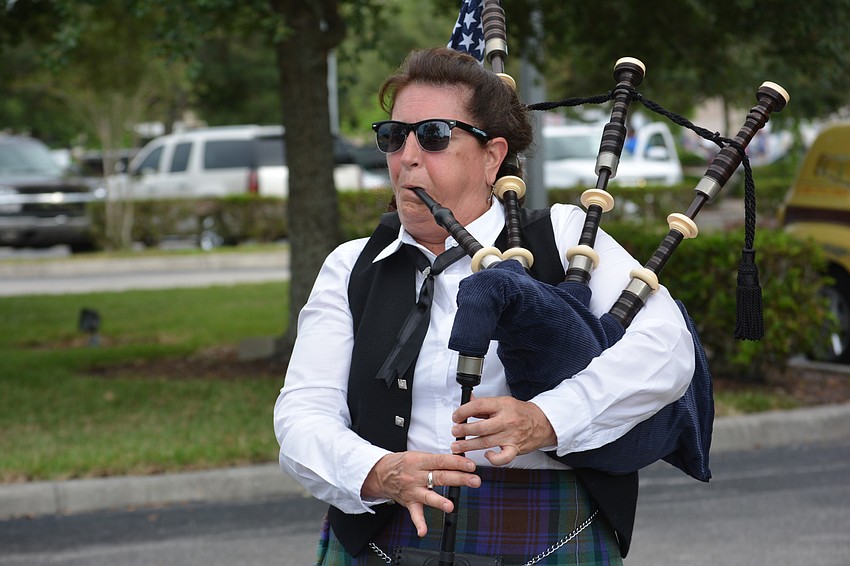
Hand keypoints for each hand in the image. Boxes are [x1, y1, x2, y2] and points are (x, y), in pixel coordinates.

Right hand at [361, 451, 479, 536]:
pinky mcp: (409, 503)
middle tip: (474, 481)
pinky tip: (423, 531)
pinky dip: (419, 524)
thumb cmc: (403, 463)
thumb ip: (437, 460)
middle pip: (440, 477)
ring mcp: (412, 490)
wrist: (381, 473)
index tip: (470, 465)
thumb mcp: (418, 455)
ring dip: (440, 501)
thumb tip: (459, 460)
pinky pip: (414, 514)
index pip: (441, 461)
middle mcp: (416, 476)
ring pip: (428, 496)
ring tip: (450, 506)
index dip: (457, 463)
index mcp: (419, 461)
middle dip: (459, 479)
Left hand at [450, 396, 556, 465]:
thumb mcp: (503, 402)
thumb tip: (467, 401)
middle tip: (455, 432)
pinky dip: (493, 459)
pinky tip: (486, 456)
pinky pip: (503, 458)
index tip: (456, 416)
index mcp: (503, 405)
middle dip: (463, 430)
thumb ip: (485, 404)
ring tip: (458, 446)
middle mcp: (507, 420)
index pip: (479, 406)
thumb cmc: (521, 413)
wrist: (542, 422)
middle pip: (480, 426)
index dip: (463, 411)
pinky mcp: (515, 449)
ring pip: (486, 442)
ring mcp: (511, 436)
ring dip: (469, 445)